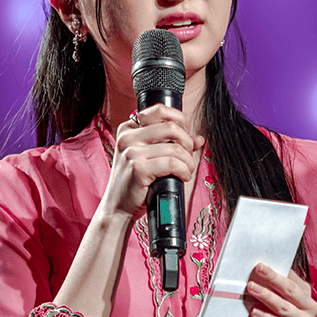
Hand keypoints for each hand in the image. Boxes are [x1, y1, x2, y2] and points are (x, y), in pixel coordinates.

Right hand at [102, 104, 204, 218]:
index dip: (179, 120)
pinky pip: (172, 164)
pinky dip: (184, 170)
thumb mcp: (149, 158)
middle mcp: (128, 137)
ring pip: (175, 148)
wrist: (117, 207)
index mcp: (128, 128)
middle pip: (171, 127)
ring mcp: (131, 152)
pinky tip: (183, 177)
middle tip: (188, 156)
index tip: (185, 136)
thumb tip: (198, 139)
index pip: (159, 110)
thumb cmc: (134, 182)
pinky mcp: (138, 168)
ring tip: (187, 170)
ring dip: (188, 161)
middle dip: (187, 142)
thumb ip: (171, 144)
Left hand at [246, 264, 316, 316]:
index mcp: (306, 297)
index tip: (261, 261)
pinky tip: (254, 312)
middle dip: (273, 277)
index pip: (292, 279)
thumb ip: (272, 295)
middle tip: (257, 267)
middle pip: (290, 290)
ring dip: (266, 296)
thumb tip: (253, 277)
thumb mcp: (278, 310)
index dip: (277, 270)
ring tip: (251, 288)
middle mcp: (310, 308)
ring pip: (284, 307)